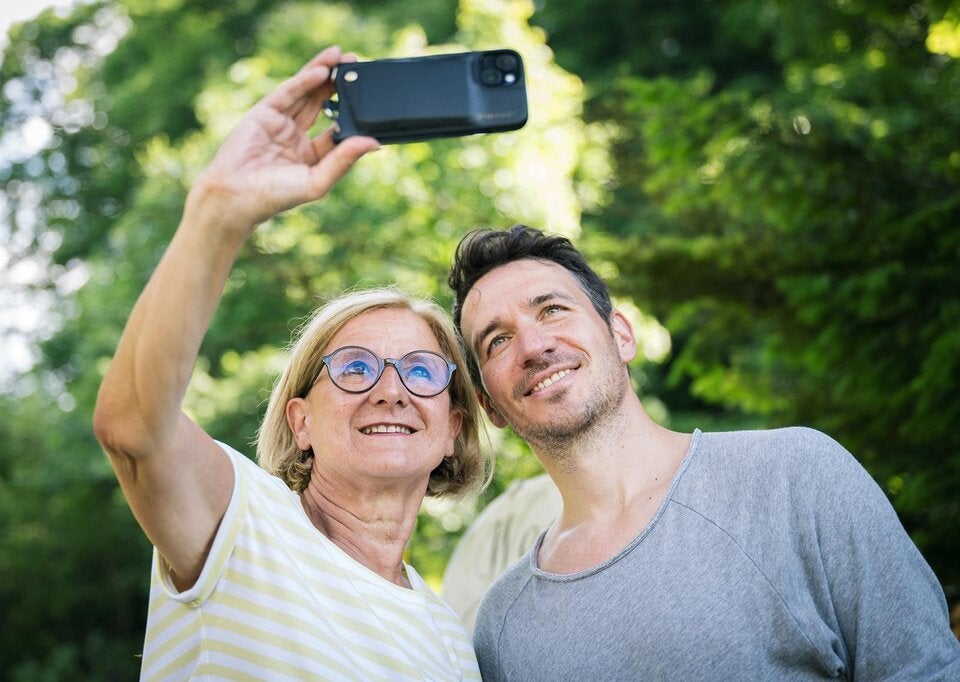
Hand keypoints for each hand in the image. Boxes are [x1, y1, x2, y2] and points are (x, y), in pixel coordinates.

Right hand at [190, 46, 379, 232]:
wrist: (235, 195)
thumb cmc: (275, 196)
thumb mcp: (317, 181)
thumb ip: (343, 161)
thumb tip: (374, 143)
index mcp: (312, 155)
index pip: (336, 128)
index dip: (351, 113)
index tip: (370, 98)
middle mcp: (296, 136)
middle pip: (322, 104)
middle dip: (338, 84)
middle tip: (356, 65)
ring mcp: (280, 123)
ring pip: (306, 93)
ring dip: (323, 74)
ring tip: (342, 56)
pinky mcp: (264, 113)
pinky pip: (288, 93)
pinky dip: (304, 81)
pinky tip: (321, 71)